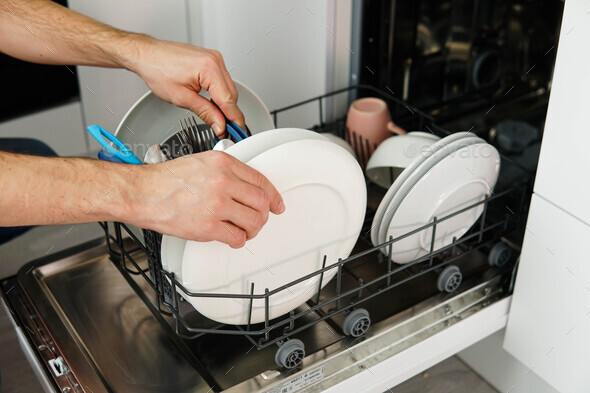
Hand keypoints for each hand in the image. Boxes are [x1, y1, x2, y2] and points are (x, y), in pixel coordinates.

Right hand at [130, 150, 283, 247]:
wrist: (142, 193)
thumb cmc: (165, 180)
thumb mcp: (201, 162)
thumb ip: (226, 172)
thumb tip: (246, 187)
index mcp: (223, 163)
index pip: (261, 181)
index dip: (273, 196)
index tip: (277, 205)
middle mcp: (223, 181)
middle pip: (262, 202)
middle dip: (263, 215)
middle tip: (258, 220)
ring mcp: (217, 204)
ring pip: (254, 221)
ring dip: (253, 230)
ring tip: (244, 230)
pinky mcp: (208, 226)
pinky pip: (237, 237)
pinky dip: (238, 241)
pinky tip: (231, 238)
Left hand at [131, 37, 244, 134]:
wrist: (147, 55)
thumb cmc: (157, 69)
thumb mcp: (182, 98)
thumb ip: (206, 113)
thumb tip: (219, 125)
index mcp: (209, 68)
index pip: (229, 100)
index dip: (234, 119)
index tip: (237, 131)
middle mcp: (215, 60)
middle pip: (232, 95)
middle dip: (229, 113)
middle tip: (224, 130)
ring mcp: (214, 58)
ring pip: (228, 88)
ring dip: (224, 104)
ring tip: (216, 118)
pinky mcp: (211, 60)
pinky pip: (222, 81)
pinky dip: (220, 94)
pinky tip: (214, 103)